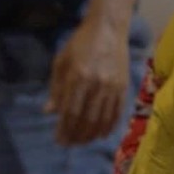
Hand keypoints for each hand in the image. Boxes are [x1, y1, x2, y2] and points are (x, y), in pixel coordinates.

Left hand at [45, 17, 128, 145]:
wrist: (108, 29)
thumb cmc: (80, 43)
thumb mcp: (62, 61)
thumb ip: (56, 88)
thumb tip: (49, 112)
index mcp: (78, 76)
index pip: (70, 110)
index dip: (64, 128)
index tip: (59, 140)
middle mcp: (96, 84)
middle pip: (86, 118)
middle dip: (77, 135)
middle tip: (69, 144)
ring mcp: (112, 86)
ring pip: (102, 118)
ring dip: (91, 134)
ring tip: (83, 142)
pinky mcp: (124, 87)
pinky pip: (117, 112)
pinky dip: (109, 126)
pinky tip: (101, 134)